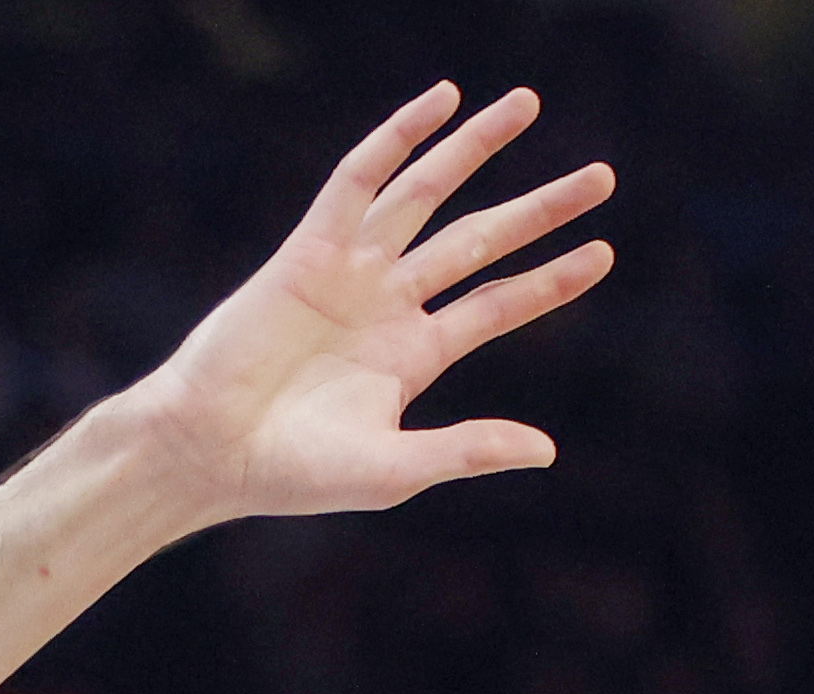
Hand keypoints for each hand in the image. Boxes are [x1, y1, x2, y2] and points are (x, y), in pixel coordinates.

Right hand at [106, 85, 611, 524]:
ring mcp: (351, 270)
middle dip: (540, 208)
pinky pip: (360, 180)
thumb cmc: (294, 471)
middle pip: (481, 239)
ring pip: (428, 195)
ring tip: (528, 105)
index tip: (602, 251)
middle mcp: (390, 303)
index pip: (499, 304)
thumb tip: (547, 451)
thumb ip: (468, 451)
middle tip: (603, 177)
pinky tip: (439, 101)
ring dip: (476, 149)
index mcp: (415, 355)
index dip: (551, 279)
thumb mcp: (395, 469)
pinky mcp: (308, 249)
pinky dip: (398, 139)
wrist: (210, 450)